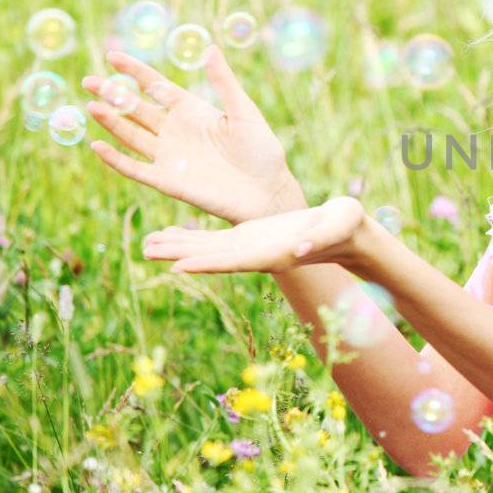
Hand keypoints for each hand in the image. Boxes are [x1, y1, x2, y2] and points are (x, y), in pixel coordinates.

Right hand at [82, 45, 303, 224]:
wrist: (267, 191)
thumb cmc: (262, 150)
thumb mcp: (244, 111)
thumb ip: (224, 82)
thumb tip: (210, 48)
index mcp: (192, 111)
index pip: (156, 86)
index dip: (134, 71)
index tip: (112, 55)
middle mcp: (175, 131)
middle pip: (136, 109)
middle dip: (112, 94)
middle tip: (89, 80)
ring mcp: (169, 156)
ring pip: (131, 135)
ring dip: (111, 122)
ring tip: (90, 105)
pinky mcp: (167, 181)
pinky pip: (135, 169)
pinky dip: (115, 159)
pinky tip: (97, 146)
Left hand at [141, 196, 369, 274]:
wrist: (347, 232)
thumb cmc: (346, 226)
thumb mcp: (337, 225)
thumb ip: (320, 236)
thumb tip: (298, 248)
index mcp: (275, 254)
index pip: (236, 261)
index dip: (207, 264)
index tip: (179, 267)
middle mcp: (256, 255)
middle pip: (212, 258)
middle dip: (180, 255)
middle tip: (146, 252)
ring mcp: (250, 247)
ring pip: (207, 249)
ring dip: (177, 246)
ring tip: (146, 244)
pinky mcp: (248, 237)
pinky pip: (214, 240)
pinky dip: (190, 238)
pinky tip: (168, 234)